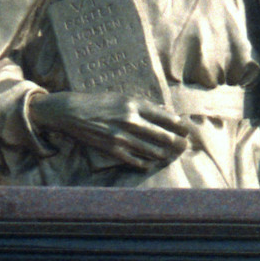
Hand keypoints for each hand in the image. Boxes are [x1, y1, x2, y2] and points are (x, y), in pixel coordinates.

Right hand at [29, 90, 193, 169]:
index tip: (186, 129)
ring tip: (172, 155)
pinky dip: (145, 163)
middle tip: (185, 145)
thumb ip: (144, 105)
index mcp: (135, 105)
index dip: (179, 125)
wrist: (73, 112)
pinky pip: (135, 160)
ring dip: (164, 154)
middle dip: (177, 142)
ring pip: (151, 150)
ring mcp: (122, 137)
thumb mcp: (123, 97)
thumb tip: (165, 110)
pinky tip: (152, 163)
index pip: (165, 117)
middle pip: (162, 136)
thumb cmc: (100, 102)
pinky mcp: (113, 149)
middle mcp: (131, 121)